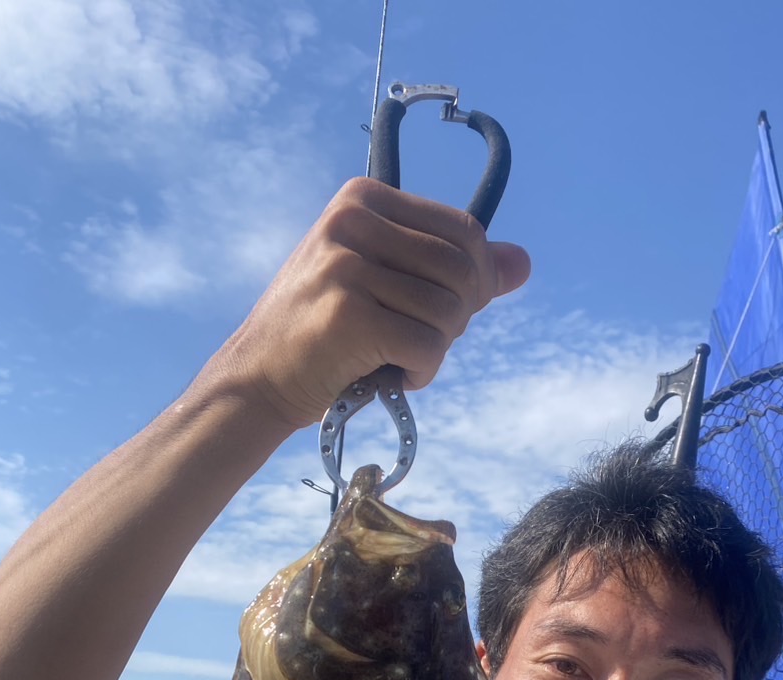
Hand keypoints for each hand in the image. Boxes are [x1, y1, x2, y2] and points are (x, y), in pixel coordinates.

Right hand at [214, 176, 531, 431]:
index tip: (442, 313)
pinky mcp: (348, 313)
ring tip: (398, 358)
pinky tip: (392, 374)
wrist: (260, 378)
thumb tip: (522, 263)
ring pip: (448, 311)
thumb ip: (453, 269)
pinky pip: (427, 345)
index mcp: (364, 198)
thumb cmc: (327, 333)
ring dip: (436, 350)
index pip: (464, 232)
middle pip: (462, 270)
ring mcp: (346, 264)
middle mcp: (352, 220)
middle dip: (457, 319)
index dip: (474, 282)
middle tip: (419, 341)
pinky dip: (422, 371)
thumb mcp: (388, 284)